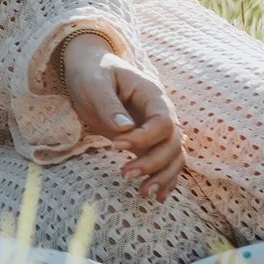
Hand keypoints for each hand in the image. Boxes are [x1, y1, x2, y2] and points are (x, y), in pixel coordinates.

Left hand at [57, 32, 184, 199]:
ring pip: (174, 157)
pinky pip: (165, 161)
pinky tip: (157, 196)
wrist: (89, 68)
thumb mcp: (95, 82)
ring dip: (162, 176)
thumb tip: (124, 129)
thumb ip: (108, 103)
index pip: (162, 123)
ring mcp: (156, 129)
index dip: (144, 138)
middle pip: (172, 144)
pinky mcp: (147, 141)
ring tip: (143, 193)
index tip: (117, 146)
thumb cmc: (92, 71)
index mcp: (152, 95)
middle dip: (153, 163)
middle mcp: (161, 113)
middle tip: (125, 175)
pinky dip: (164, 179)